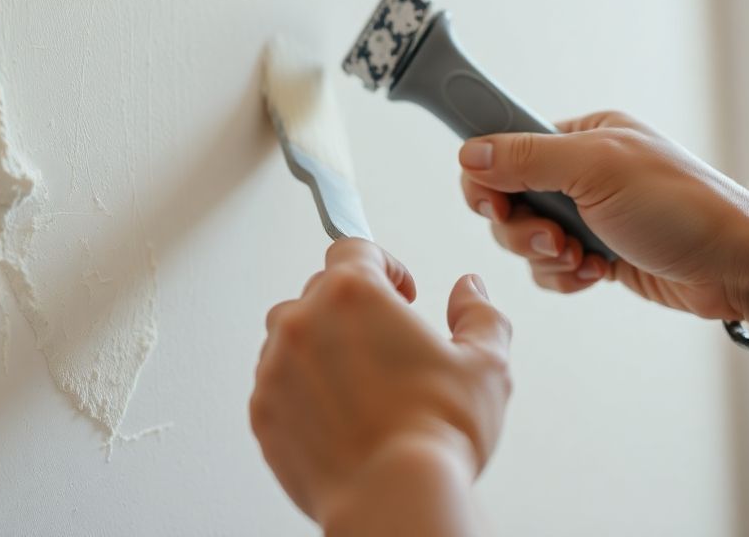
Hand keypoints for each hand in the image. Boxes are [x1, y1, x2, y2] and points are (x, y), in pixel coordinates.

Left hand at [250, 239, 511, 533]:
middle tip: (386, 346)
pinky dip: (301, 391)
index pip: (353, 248)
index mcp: (353, 293)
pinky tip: (337, 417)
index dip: (383, 265)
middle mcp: (302, 320)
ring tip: (359, 384)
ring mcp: (274, 366)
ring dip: (319, 347)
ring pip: (290, 338)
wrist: (393, 500)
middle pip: (320, 292)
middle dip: (353, 310)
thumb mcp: (486, 365)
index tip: (401, 292)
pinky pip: (277, 385)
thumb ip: (479, 315)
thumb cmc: (440, 432)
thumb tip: (469, 289)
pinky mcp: (262, 410)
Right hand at [458, 110, 748, 320]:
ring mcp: (588, 214)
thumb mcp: (597, 168)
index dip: (489, 178)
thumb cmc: (683, 207)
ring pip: (525, 239)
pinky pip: (550, 268)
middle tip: (555, 239)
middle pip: (507, 200)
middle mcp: (580, 172)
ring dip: (546, 256)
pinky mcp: (597, 252)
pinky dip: (564, 277)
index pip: (505, 147)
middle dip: (523, 229)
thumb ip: (527, 158)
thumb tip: (470, 152)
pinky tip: (595, 274)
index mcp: (582, 136)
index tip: (495, 206)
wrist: (738, 266)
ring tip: (582, 259)